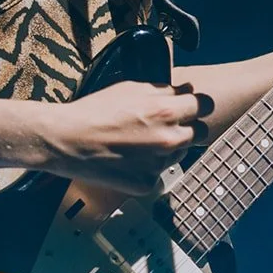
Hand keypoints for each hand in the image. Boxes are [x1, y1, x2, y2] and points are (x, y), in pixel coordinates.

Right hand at [42, 80, 209, 190]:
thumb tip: (187, 90)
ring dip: (169, 147)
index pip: (205, 105)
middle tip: (166, 124)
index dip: (197, 104)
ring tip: (140, 141)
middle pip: (200, 133)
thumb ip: (164, 89)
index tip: (190, 106)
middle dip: (188, 126)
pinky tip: (129, 158)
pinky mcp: (148, 184)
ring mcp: (159, 165)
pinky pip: (159, 173)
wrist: (67, 141)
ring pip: (180, 154)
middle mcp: (169, 140)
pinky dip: (149, 166)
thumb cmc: (95, 110)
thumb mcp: (130, 88)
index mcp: (166, 111)